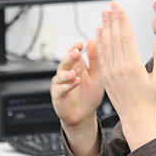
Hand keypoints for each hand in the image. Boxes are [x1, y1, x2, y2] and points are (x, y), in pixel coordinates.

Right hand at [51, 39, 103, 155]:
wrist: (85, 114)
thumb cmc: (90, 95)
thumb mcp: (97, 75)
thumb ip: (95, 59)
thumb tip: (93, 40)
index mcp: (77, 66)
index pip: (73, 53)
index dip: (75, 48)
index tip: (80, 44)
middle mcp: (67, 72)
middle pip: (65, 61)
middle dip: (70, 57)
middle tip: (76, 53)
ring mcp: (61, 84)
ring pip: (60, 75)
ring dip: (67, 73)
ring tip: (74, 73)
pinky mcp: (58, 95)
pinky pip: (61, 89)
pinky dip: (67, 85)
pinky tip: (74, 82)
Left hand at [97, 2, 155, 150]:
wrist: (136, 119)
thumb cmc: (150, 100)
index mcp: (134, 66)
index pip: (127, 38)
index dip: (123, 21)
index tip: (121, 8)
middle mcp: (119, 68)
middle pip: (115, 38)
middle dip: (113, 19)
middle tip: (112, 5)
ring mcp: (110, 72)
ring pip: (106, 45)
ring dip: (105, 27)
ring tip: (104, 14)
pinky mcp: (105, 77)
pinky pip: (101, 56)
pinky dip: (99, 43)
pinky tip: (99, 33)